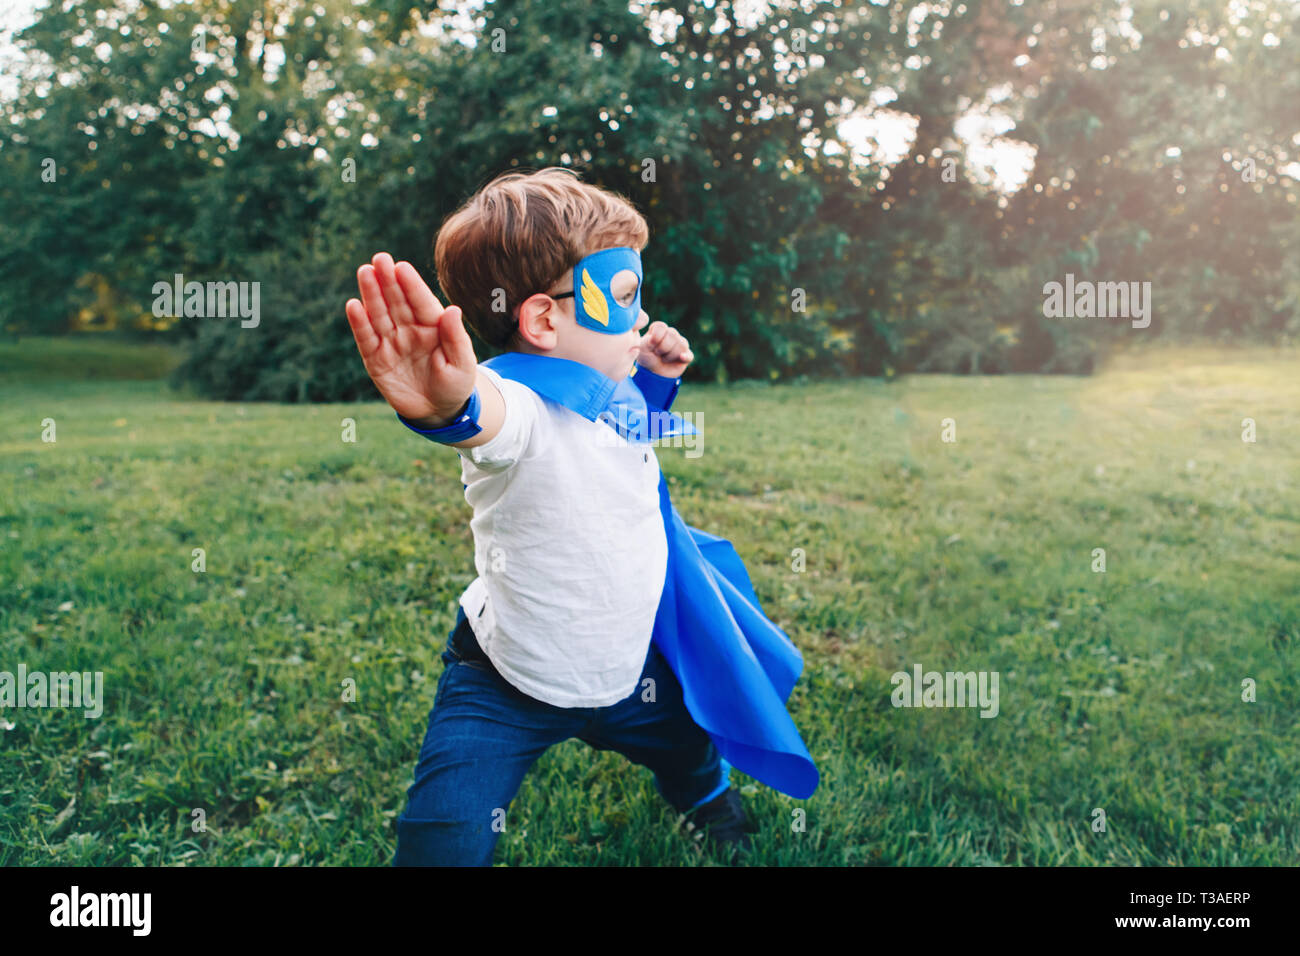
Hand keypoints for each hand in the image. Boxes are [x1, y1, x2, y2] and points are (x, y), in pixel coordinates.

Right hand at [344, 252, 476, 424]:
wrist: (439, 411)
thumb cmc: (455, 384)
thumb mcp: (462, 364)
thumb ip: (456, 337)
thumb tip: (453, 309)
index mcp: (433, 325)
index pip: (421, 301)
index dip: (411, 285)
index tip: (401, 267)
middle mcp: (410, 329)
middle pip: (397, 301)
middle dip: (388, 280)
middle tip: (379, 259)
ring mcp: (392, 342)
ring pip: (379, 314)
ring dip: (371, 294)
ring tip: (365, 272)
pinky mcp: (376, 359)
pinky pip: (367, 339)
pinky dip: (359, 323)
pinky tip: (353, 305)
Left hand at [636, 321, 693, 377]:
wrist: (651, 373)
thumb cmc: (646, 357)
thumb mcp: (642, 346)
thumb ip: (648, 336)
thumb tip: (654, 325)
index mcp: (660, 329)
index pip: (661, 326)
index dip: (655, 338)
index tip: (651, 345)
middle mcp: (671, 334)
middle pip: (672, 334)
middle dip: (662, 347)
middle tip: (657, 353)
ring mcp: (680, 344)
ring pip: (681, 345)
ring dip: (669, 355)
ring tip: (663, 359)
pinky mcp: (686, 355)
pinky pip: (689, 355)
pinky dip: (686, 357)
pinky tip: (681, 358)